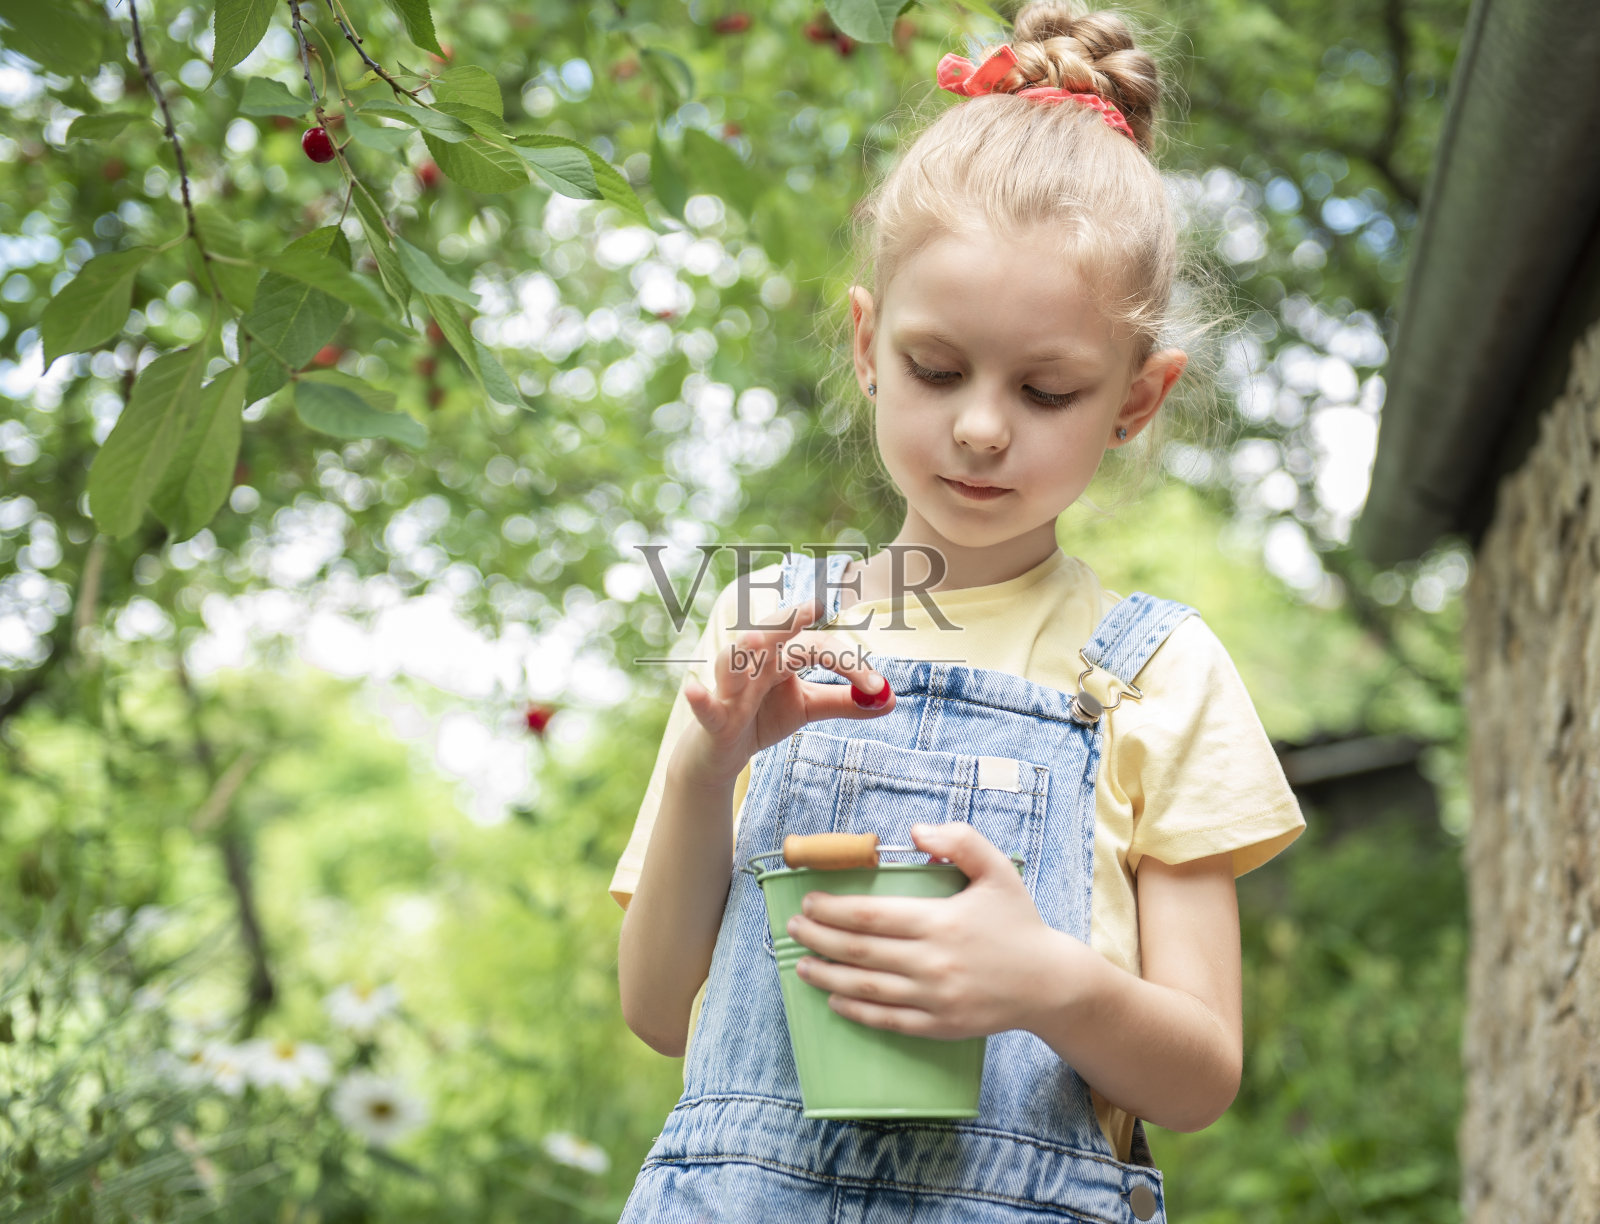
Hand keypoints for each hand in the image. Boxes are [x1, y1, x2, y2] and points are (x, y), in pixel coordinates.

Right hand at [675, 596, 893, 785]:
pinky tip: (694, 690)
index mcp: (779, 656)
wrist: (722, 756)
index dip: (846, 662)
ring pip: (732, 661)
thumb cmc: (762, 719)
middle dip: (787, 619)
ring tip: (756, 641)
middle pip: (768, 633)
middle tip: (812, 607)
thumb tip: (890, 699)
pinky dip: (700, 698)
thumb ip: (845, 701)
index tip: (877, 684)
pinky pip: (706, 705)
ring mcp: (729, 688)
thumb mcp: (808, 709)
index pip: (814, 646)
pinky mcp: (713, 717)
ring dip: (743, 651)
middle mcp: (752, 664)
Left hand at [784, 822, 1084, 1040]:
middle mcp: (932, 962)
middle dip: (818, 938)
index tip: (808, 902)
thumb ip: (959, 840)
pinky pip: (888, 1020)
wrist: (1050, 982)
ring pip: (866, 988)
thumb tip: (915, 831)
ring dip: (827, 977)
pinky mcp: (940, 1025)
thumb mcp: (997, 869)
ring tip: (801, 964)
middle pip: (858, 951)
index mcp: (940, 921)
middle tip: (793, 929)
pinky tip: (834, 1001)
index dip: (832, 910)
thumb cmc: (1019, 921)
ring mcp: (934, 998)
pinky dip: (856, 1011)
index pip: (869, 915)